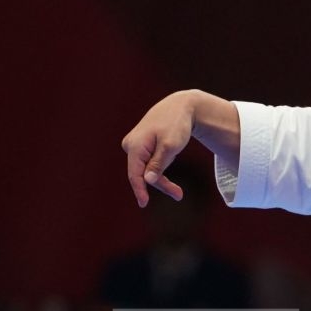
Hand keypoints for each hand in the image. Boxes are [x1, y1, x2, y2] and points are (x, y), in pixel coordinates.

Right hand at [121, 91, 195, 206]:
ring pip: (145, 170)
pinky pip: (148, 163)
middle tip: (179, 195)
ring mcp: (134, 145)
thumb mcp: (171, 146)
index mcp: (135, 145)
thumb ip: (158, 164)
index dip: (139, 190)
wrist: (179, 106)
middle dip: (159, 184)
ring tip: (178, 191)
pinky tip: (171, 158)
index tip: (144, 204)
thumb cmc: (176, 124)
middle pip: (141, 173)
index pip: (134, 173)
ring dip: (161, 179)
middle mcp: (130, 145)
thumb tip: (147, 180)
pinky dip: (159, 169)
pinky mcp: (140, 146)